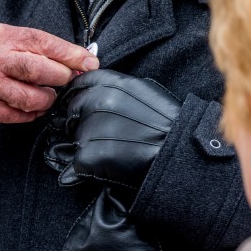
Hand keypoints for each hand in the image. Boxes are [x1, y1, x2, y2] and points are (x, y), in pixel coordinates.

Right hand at [0, 23, 98, 123]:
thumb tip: (79, 59)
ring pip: (30, 98)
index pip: (43, 43)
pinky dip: (33, 112)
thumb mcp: (7, 34)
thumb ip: (39, 46)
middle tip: (68, 78)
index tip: (90, 62)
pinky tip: (34, 104)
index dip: (71, 54)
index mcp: (4, 38)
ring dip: (48, 98)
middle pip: (38, 70)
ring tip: (48, 92)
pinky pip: (18, 116)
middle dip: (61, 76)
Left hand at [45, 69, 181, 188]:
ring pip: (76, 138)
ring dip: (88, 146)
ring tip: (114, 150)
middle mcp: (96, 102)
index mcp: (109, 84)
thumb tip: (92, 92)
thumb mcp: (141, 90)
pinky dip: (89, 167)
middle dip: (81, 122)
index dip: (79, 97)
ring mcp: (90, 128)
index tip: (82, 108)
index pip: (78, 85)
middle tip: (104, 135)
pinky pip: (78, 162)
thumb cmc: (166, 122)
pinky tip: (110, 165)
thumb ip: (113, 88)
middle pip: (73, 112)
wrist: (177, 150)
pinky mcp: (88, 155)